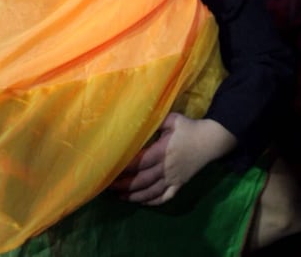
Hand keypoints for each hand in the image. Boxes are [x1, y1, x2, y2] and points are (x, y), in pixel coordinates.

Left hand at [109, 113, 236, 205]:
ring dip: (135, 195)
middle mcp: (166, 168)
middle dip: (125, 184)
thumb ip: (155, 120)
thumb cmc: (188, 128)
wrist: (211, 140)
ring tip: (120, 196)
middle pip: (142, 180)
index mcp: (162, 151)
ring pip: (152, 191)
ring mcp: (174, 178)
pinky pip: (166, 196)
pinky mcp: (180, 184)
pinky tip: (142, 202)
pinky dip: (153, 201)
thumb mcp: (172, 119)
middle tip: (108, 186)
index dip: (125, 168)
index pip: (140, 162)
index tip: (111, 169)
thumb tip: (137, 117)